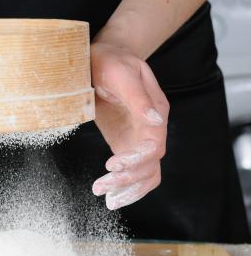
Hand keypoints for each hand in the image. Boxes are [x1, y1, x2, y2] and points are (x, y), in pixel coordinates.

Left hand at [90, 42, 168, 209]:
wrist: (104, 57)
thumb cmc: (112, 61)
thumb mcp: (122, 74)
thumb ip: (138, 98)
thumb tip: (154, 122)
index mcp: (154, 113)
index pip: (153, 146)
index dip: (135, 160)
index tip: (112, 165)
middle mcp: (151, 129)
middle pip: (150, 165)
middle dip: (127, 180)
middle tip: (100, 187)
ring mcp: (139, 138)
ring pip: (146, 173)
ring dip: (129, 189)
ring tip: (106, 199)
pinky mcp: (125, 143)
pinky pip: (133, 171)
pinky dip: (126, 185)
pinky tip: (111, 196)